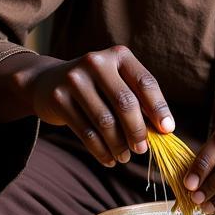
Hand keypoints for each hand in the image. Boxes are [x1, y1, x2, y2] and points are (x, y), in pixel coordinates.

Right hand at [9, 47, 174, 167]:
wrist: (47, 82)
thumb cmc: (95, 87)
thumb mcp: (117, 83)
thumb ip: (138, 101)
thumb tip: (162, 131)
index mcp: (118, 55)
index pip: (145, 82)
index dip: (159, 108)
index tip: (167, 130)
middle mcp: (96, 62)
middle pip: (125, 103)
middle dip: (137, 131)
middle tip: (142, 149)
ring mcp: (74, 79)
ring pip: (105, 121)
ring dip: (119, 145)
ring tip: (125, 156)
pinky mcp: (59, 98)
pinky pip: (86, 132)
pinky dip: (101, 151)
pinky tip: (109, 159)